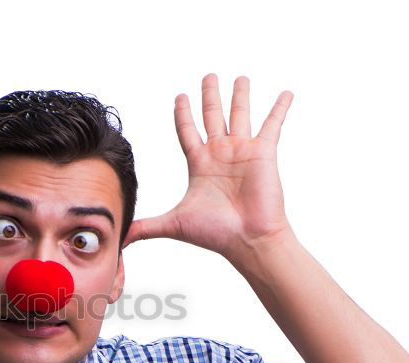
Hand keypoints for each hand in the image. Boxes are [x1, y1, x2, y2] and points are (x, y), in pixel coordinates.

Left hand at [122, 74, 293, 259]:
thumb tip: (121, 239)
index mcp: (200, 164)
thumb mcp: (173, 225)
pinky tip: (286, 92)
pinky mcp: (264, 153)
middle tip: (208, 76)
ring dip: (240, 95)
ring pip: (240, 114)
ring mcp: (242, 152)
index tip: (180, 97)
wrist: (247, 240)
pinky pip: (273, 124)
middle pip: (212, 116)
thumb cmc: (215, 234)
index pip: (188, 132)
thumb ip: (145, 227)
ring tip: (240, 77)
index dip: (183, 114)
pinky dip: (280, 108)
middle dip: (209, 96)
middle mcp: (220, 154)